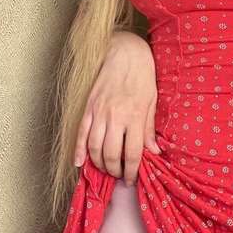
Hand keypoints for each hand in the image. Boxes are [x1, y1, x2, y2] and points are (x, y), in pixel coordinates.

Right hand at [73, 31, 160, 184]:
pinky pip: (81, 133)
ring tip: (107, 169)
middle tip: (120, 175)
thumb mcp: (152, 102)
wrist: (125, 53)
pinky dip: (79, 151)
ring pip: (95, 148)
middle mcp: (115, 117)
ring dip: (99, 164)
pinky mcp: (88, 107)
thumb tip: (154, 152)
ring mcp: (99, 112)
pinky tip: (80, 163)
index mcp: (135, 116)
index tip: (133, 179)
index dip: (133, 171)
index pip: (133, 153)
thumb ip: (149, 129)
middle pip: (112, 155)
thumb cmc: (143, 76)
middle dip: (116, 170)